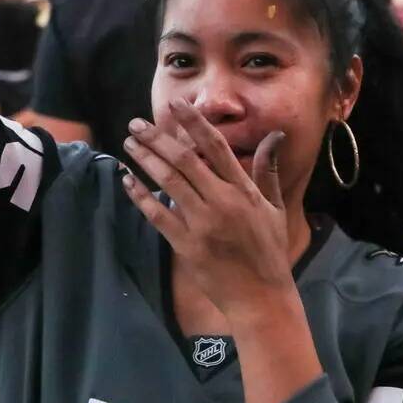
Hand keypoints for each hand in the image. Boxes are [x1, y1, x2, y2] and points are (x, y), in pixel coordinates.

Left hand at [120, 99, 292, 323]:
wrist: (261, 297)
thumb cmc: (269, 251)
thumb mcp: (275, 208)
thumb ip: (268, 171)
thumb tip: (274, 136)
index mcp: (244, 190)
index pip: (215, 147)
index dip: (194, 123)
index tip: (176, 105)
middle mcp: (222, 201)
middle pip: (184, 160)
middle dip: (157, 137)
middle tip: (136, 123)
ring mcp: (203, 224)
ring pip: (168, 182)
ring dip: (145, 160)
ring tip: (128, 143)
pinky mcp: (187, 246)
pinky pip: (158, 216)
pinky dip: (141, 197)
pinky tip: (128, 181)